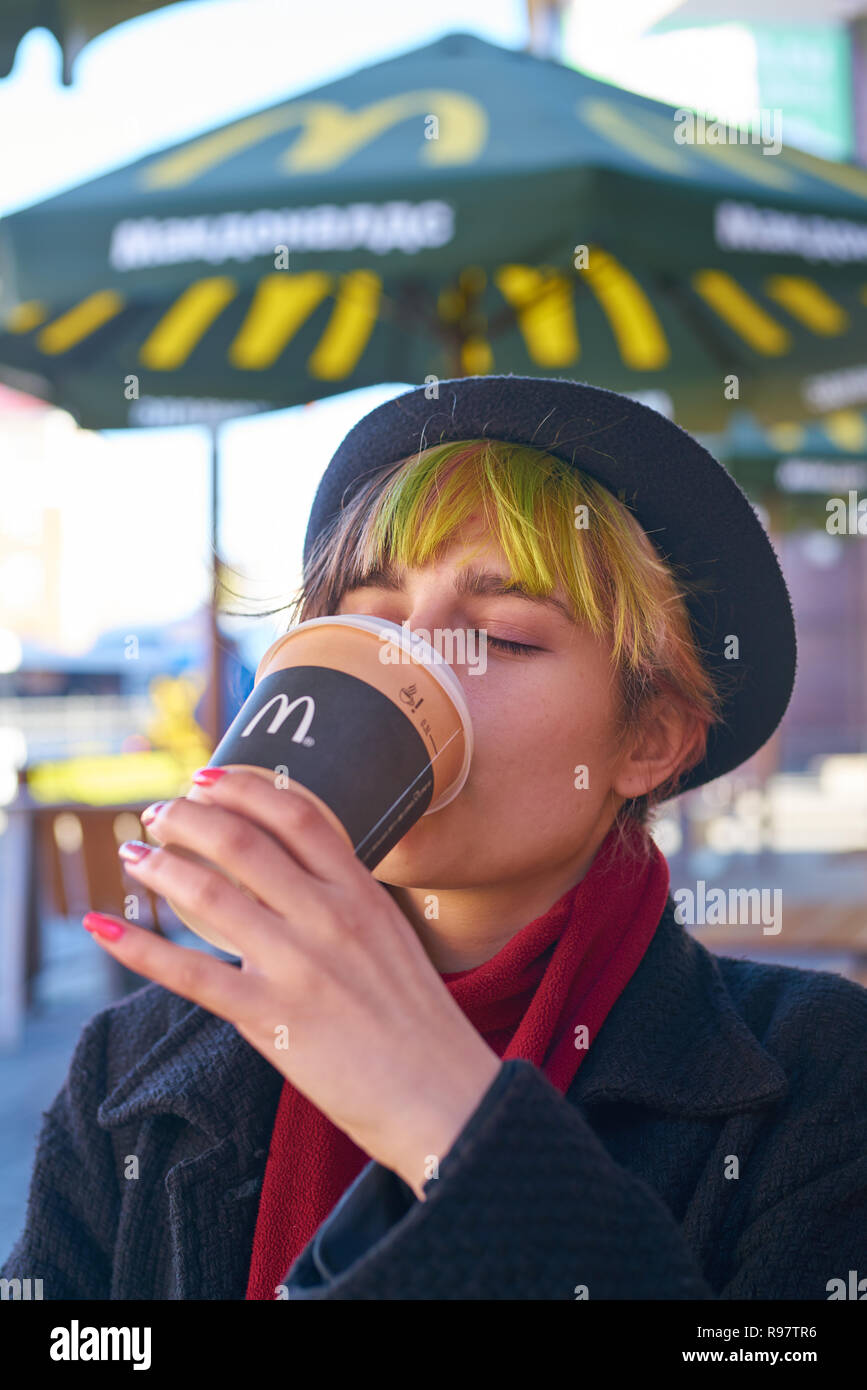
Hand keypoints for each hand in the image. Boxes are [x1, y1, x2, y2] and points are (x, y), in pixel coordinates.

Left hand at [83, 769, 501, 1199]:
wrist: (444, 1097)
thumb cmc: (419, 1023)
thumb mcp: (392, 938)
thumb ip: (347, 901)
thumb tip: (294, 876)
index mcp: (363, 893)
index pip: (296, 814)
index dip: (243, 786)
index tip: (205, 778)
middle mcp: (329, 917)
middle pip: (242, 841)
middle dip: (188, 818)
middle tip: (158, 815)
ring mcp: (299, 966)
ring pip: (209, 894)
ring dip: (159, 867)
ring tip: (135, 856)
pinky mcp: (272, 1019)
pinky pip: (190, 974)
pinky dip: (137, 948)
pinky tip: (102, 929)